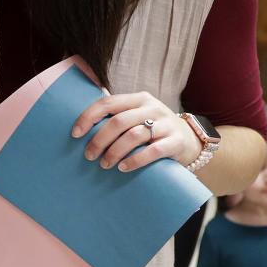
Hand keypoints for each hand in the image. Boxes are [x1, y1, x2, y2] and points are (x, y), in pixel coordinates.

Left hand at [72, 92, 201, 171]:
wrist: (190, 140)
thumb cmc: (154, 131)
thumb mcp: (139, 117)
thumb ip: (118, 117)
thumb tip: (83, 129)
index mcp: (139, 99)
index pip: (108, 103)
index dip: (88, 118)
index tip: (75, 134)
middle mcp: (152, 108)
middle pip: (119, 122)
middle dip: (99, 140)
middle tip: (89, 156)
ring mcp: (166, 124)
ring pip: (133, 136)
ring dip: (114, 152)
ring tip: (104, 164)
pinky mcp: (176, 141)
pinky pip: (152, 151)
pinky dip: (135, 160)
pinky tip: (123, 168)